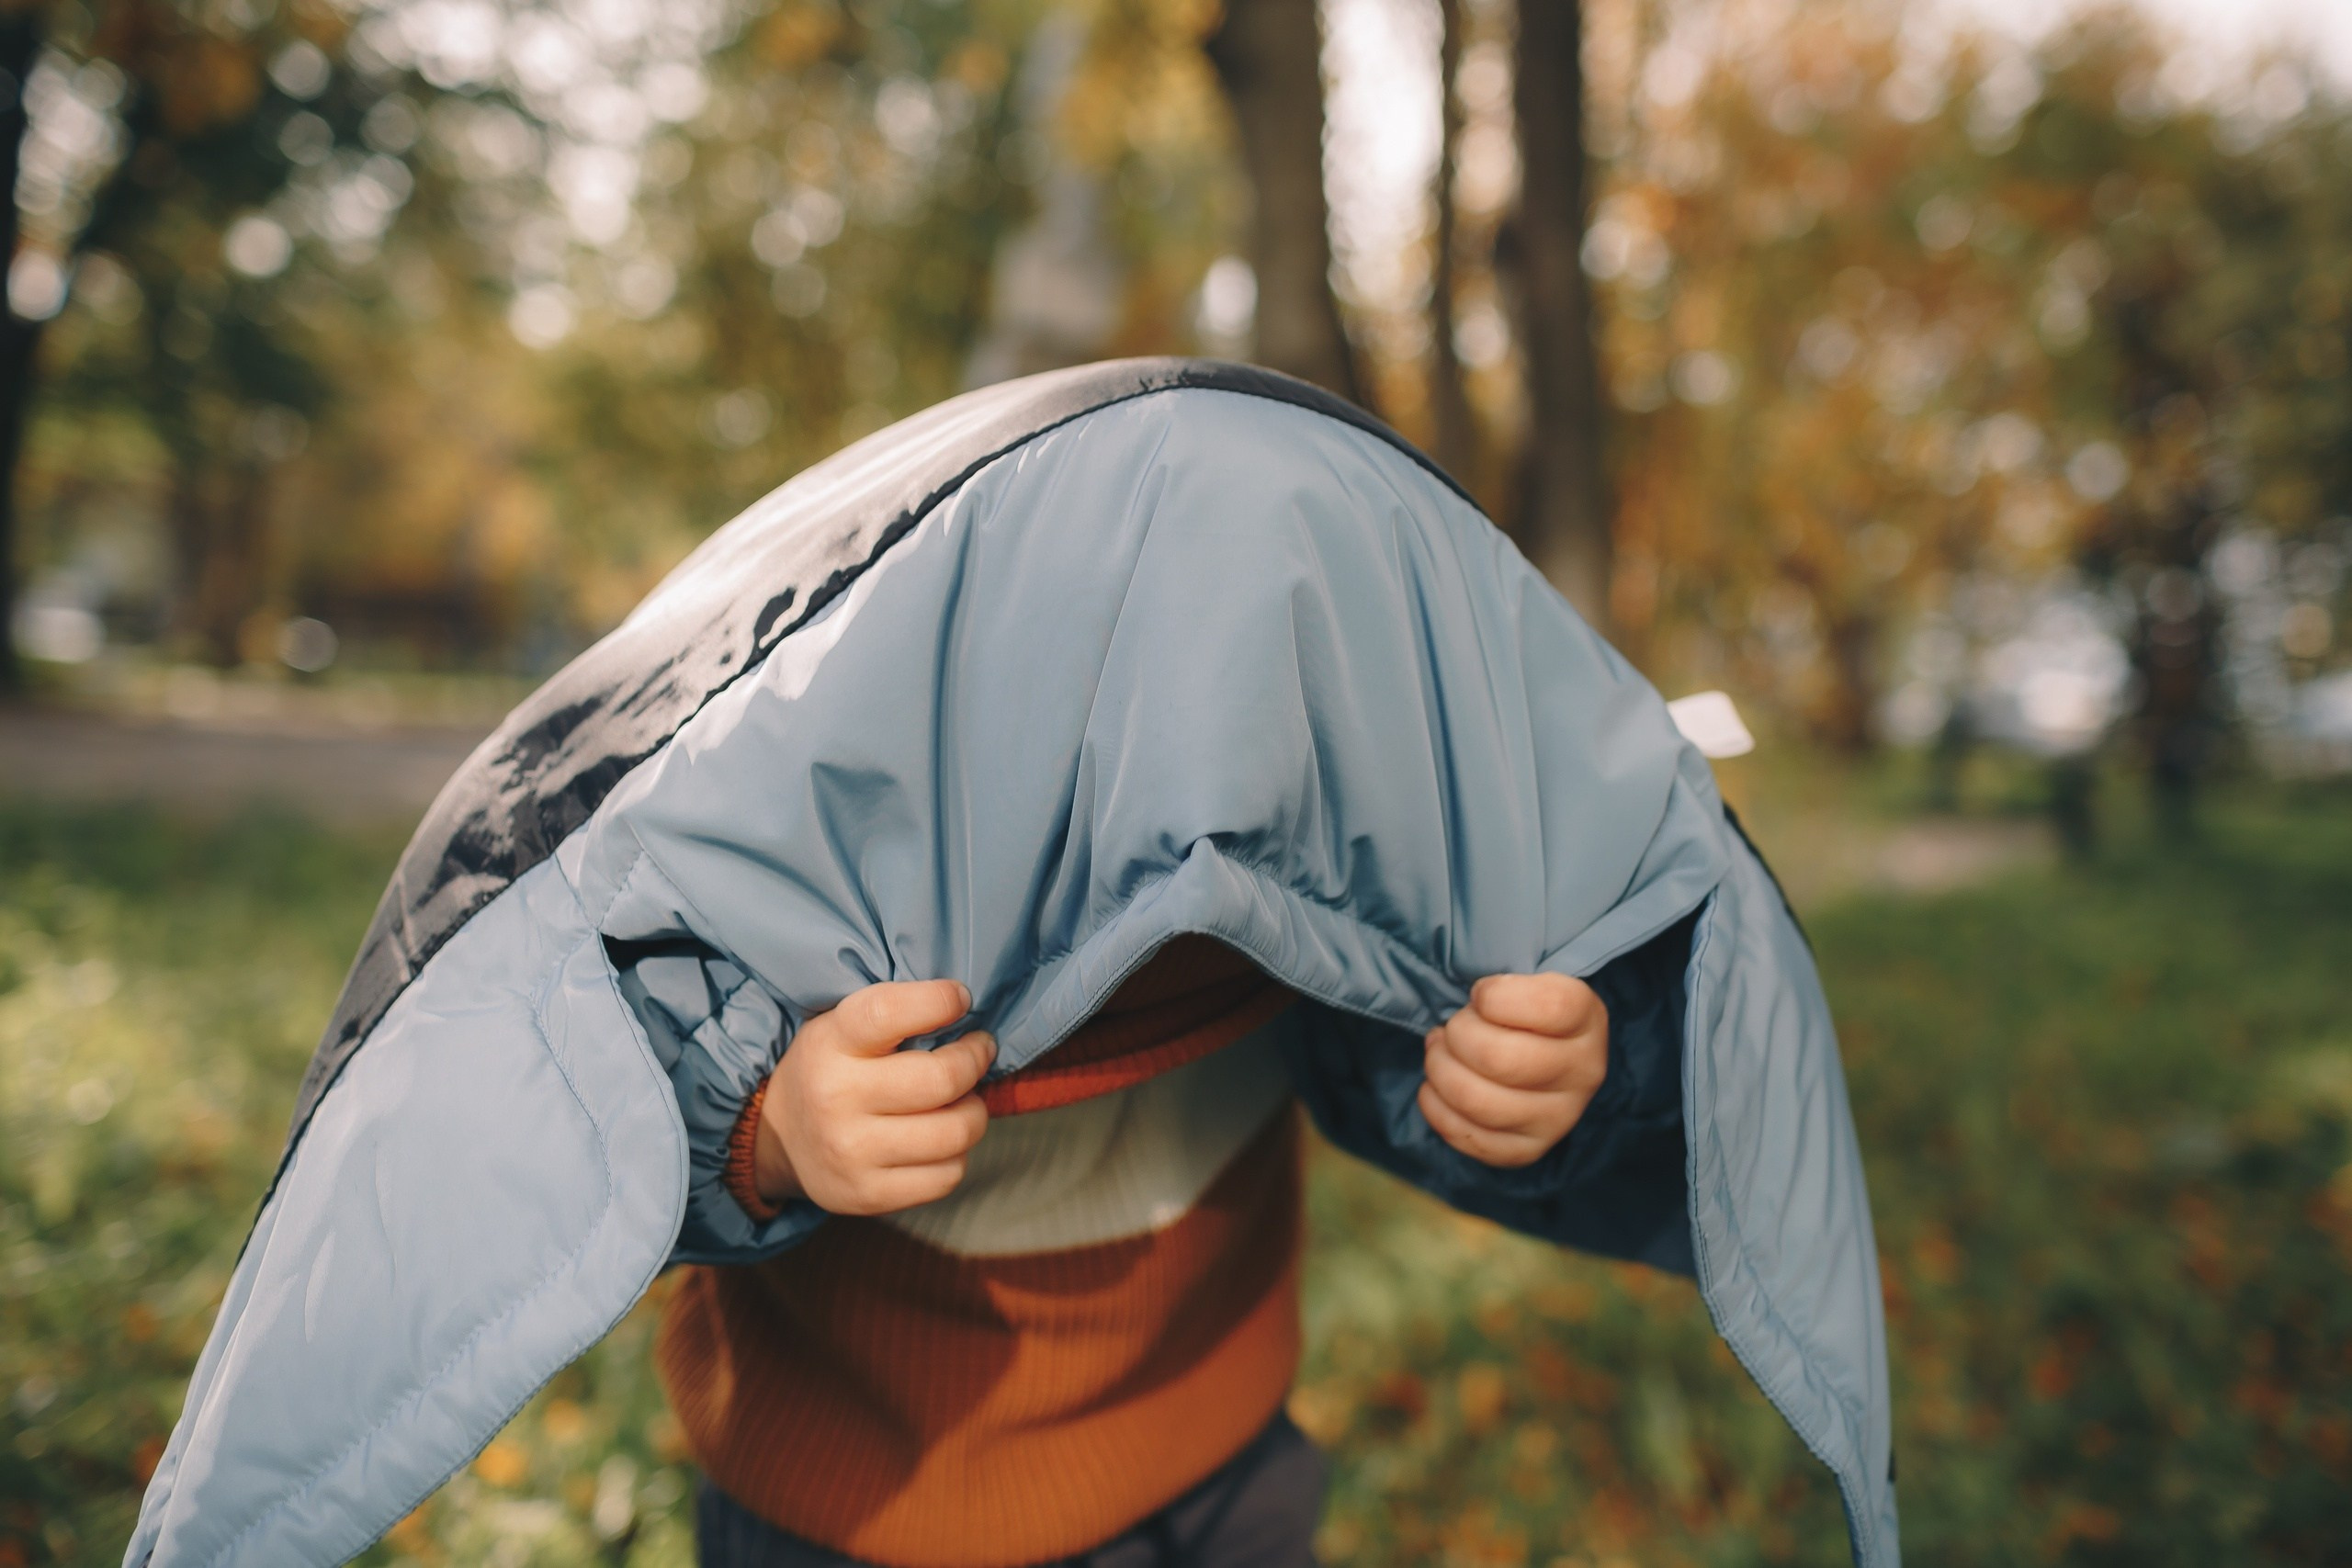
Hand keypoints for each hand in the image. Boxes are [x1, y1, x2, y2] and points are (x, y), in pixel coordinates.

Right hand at [753, 979, 995, 1214]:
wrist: (775, 1139)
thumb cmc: (829, 1070)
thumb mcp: (839, 1026)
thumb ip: (894, 1013)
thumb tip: (965, 1007)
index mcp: (830, 1044)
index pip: (888, 1012)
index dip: (938, 1001)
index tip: (960, 1000)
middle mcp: (836, 1098)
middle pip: (942, 1078)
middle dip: (975, 1061)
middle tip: (977, 1053)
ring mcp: (851, 1152)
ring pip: (955, 1132)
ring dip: (973, 1112)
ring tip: (961, 1102)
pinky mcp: (867, 1195)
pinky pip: (947, 1176)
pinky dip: (956, 1156)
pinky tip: (939, 1142)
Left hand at [1418, 972, 1608, 1167]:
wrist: (1542, 1050)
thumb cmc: (1520, 1006)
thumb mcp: (1524, 976)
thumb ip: (1503, 976)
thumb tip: (1473, 1001)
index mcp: (1587, 1018)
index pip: (1548, 1006)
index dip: (1495, 997)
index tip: (1481, 995)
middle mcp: (1583, 1072)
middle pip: (1499, 1059)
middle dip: (1457, 1035)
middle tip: (1451, 1026)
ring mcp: (1559, 1117)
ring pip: (1477, 1101)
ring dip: (1440, 1070)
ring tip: (1438, 1052)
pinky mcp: (1529, 1149)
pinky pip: (1469, 1138)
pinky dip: (1437, 1109)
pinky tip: (1435, 1087)